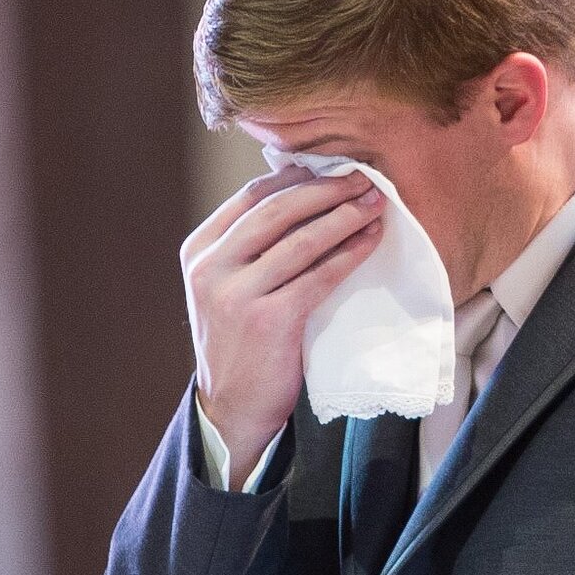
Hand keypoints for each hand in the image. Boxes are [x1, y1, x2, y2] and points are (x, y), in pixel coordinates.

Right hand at [182, 165, 385, 480]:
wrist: (232, 407)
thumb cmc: (241, 341)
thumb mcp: (228, 286)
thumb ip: (251, 247)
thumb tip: (306, 194)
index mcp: (199, 251)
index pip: (251, 196)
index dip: (297, 177)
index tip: (334, 167)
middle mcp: (211, 267)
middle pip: (277, 209)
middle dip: (326, 189)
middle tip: (364, 178)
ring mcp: (236, 294)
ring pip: (301, 239)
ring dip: (344, 216)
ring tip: (375, 204)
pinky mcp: (267, 320)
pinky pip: (318, 275)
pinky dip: (349, 253)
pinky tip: (370, 241)